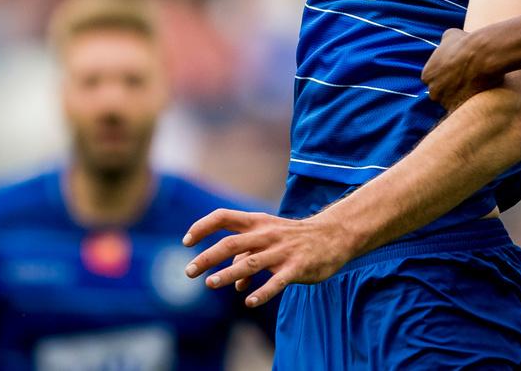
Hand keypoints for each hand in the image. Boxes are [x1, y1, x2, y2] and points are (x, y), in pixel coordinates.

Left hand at [183, 208, 355, 307]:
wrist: (334, 235)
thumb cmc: (295, 239)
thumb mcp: (270, 239)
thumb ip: (250, 257)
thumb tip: (236, 284)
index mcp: (258, 222)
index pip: (224, 217)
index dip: (203, 227)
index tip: (186, 241)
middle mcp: (267, 235)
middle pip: (232, 242)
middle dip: (208, 257)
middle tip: (189, 272)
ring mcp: (282, 251)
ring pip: (250, 262)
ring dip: (228, 273)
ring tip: (210, 284)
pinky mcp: (297, 267)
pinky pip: (277, 281)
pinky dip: (262, 292)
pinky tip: (250, 302)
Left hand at [421, 26, 506, 109]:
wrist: (483, 55)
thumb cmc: (466, 43)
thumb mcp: (450, 35)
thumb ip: (444, 43)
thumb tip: (446, 42)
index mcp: (427, 75)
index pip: (434, 79)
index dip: (446, 75)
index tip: (457, 71)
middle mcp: (433, 91)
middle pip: (441, 92)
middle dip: (451, 87)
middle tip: (466, 79)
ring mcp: (447, 101)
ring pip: (452, 101)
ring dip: (461, 96)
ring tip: (475, 86)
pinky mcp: (461, 108)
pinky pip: (464, 108)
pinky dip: (470, 102)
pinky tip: (479, 91)